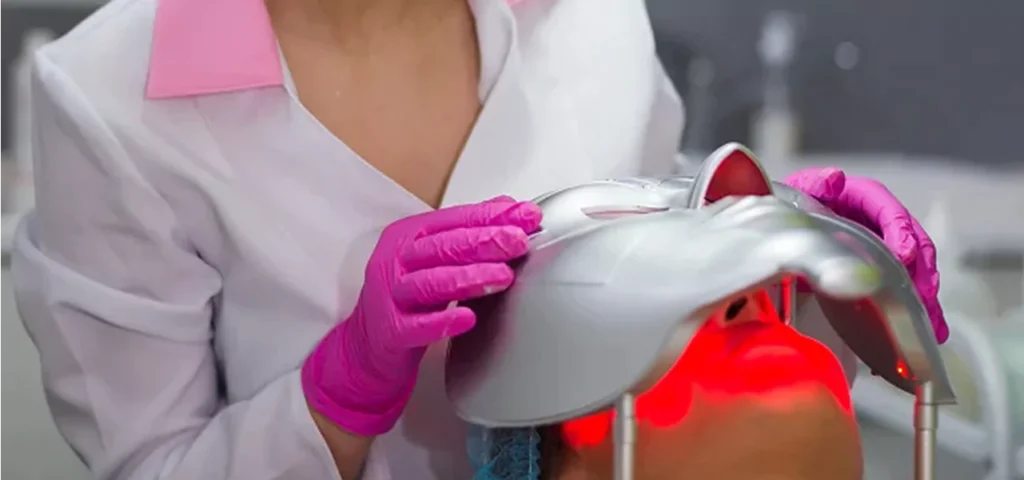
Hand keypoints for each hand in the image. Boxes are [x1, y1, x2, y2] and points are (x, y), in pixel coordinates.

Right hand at [302, 196, 542, 435]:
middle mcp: (396, 260)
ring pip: (431, 283)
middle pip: (442, 246)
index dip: (491, 217)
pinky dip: (443, 322)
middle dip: (484, 241)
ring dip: (470, 278)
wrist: (368, 344)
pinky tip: (468, 318)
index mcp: (409, 235)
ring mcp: (390, 295)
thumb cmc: (407, 295)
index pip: (454, 220)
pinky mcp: (390, 330)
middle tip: (518, 242)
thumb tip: (509, 206)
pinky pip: (416, 326)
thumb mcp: (435, 257)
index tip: (527, 216)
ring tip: (503, 277)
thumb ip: (468, 232)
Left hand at [783, 168, 946, 342]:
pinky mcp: (883, 273)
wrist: (784, 226)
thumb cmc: (797, 205)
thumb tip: (835, 178)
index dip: (901, 233)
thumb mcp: (802, 190)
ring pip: (917, 271)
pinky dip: (920, 312)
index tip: (904, 254)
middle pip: (915, 244)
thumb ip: (816, 184)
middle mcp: (883, 223)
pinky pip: (906, 291)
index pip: (891, 213)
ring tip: (932, 321)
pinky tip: (929, 333)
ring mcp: (886, 249)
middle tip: (924, 293)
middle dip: (923, 270)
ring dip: (926, 296)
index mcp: (866, 199)